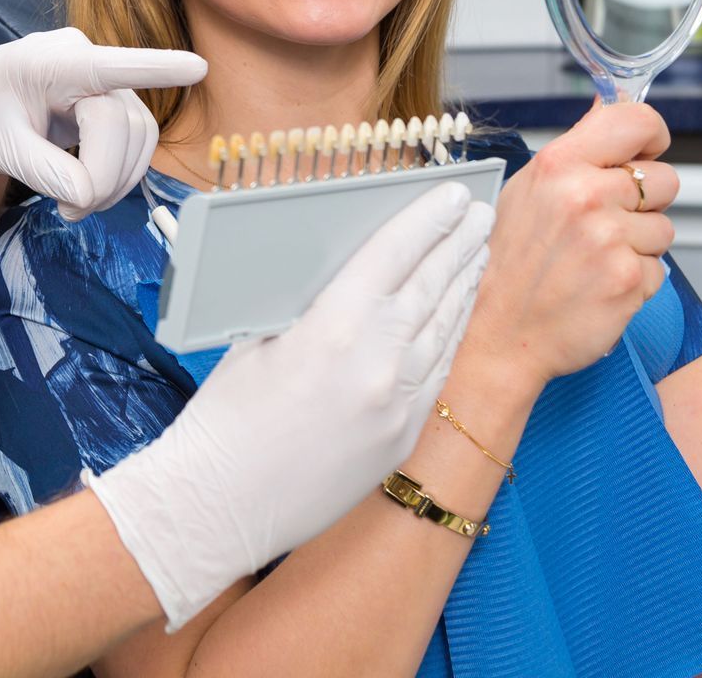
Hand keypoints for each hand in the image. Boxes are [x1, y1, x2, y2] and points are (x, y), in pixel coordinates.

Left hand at [0, 28, 206, 220]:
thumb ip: (41, 171)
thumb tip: (85, 197)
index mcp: (50, 62)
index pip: (108, 65)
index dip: (155, 68)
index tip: (197, 67)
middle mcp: (85, 61)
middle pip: (123, 122)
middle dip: (105, 175)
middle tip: (70, 211)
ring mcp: (102, 83)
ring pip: (139, 135)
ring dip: (116, 180)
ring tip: (74, 205)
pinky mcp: (110, 105)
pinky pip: (136, 142)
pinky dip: (119, 175)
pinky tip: (88, 191)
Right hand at [87, 183, 493, 628]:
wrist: (221, 506)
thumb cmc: (225, 419)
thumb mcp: (257, 339)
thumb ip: (309, 305)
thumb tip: (347, 276)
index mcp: (334, 326)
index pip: (394, 254)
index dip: (426, 219)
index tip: (452, 194)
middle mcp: (378, 362)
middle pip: (430, 287)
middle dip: (457, 246)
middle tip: (479, 216)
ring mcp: (397, 405)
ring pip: (443, 331)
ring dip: (462, 289)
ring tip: (476, 257)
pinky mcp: (401, 439)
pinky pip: (437, 375)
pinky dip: (449, 338)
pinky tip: (455, 318)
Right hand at [464, 101, 677, 391]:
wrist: (498, 332)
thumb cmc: (508, 264)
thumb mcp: (527, 190)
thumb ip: (575, 153)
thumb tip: (612, 110)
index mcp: (558, 165)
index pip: (637, 121)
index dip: (651, 137)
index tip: (646, 152)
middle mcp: (585, 195)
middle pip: (664, 179)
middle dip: (644, 202)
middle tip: (604, 223)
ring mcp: (609, 239)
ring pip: (664, 228)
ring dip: (639, 245)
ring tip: (594, 258)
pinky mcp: (628, 279)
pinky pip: (658, 269)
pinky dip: (634, 279)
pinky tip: (598, 284)